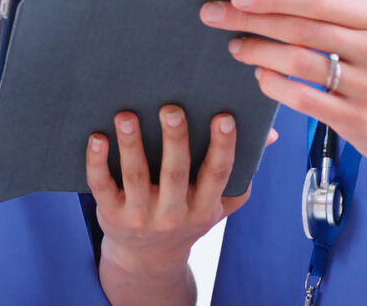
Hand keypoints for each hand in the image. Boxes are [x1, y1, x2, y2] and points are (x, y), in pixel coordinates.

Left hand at [87, 106, 270, 282]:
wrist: (148, 259)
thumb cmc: (187, 216)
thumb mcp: (218, 201)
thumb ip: (241, 169)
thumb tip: (269, 133)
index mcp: (204, 205)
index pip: (217, 174)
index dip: (223, 146)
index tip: (223, 116)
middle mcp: (174, 213)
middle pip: (175, 172)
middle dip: (175, 140)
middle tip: (171, 108)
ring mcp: (141, 215)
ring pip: (136, 176)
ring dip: (132, 144)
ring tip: (126, 115)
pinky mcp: (112, 213)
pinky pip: (103, 186)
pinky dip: (97, 162)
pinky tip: (97, 138)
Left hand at [200, 0, 366, 178]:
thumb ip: (340, 3)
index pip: (317, 0)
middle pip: (302, 28)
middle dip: (252, 20)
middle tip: (216, 16)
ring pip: (298, 62)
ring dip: (259, 53)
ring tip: (237, 47)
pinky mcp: (356, 119)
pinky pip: (303, 99)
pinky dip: (274, 86)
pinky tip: (260, 79)